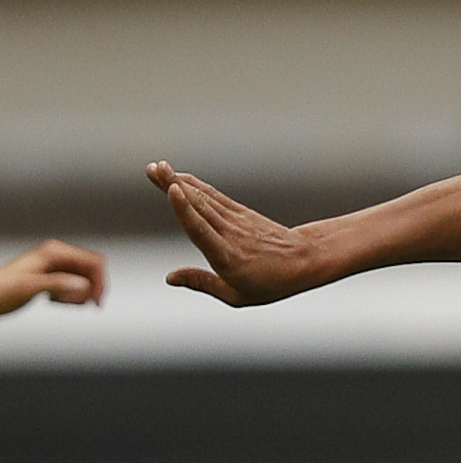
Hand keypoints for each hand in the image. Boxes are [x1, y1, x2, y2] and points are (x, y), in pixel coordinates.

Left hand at [0, 239, 105, 314]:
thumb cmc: (1, 289)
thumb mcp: (29, 286)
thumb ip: (57, 283)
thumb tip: (82, 284)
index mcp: (54, 251)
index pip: (93, 260)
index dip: (100, 281)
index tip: (97, 298)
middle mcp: (57, 255)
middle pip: (92, 269)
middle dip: (92, 288)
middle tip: (83, 303)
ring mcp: (56, 265)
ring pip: (86, 277)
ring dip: (83, 293)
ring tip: (66, 302)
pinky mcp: (55, 275)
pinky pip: (76, 284)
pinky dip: (75, 295)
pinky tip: (61, 301)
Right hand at [145, 161, 327, 305]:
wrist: (305, 261)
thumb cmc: (271, 283)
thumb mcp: (237, 295)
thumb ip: (202, 283)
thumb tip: (170, 277)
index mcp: (227, 257)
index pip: (202, 230)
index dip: (185, 210)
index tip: (173, 190)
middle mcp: (230, 235)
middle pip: (198, 207)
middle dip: (174, 186)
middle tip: (152, 169)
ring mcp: (236, 221)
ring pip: (204, 198)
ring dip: (179, 181)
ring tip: (157, 167)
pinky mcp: (240, 213)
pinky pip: (214, 197)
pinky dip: (195, 186)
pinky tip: (179, 177)